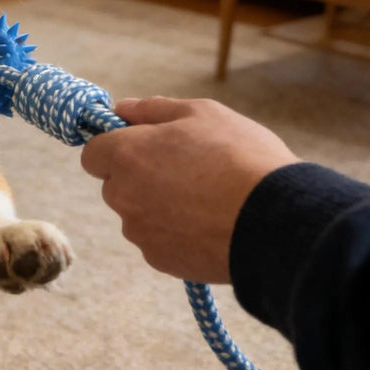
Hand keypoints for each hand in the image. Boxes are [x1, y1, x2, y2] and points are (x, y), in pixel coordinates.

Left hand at [81, 97, 297, 282]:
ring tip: (204, 198)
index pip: (93, 153)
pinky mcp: (161, 261)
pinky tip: (208, 224)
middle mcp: (123, 196)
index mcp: (126, 155)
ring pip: (138, 214)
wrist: (275, 221)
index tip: (142, 144)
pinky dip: (175, 233)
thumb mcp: (201, 113)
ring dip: (157, 206)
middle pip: (115, 184)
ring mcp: (140, 232)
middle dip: (138, 176)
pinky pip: (158, 241)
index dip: (115, 146)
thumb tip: (121, 108)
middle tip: (183, 169)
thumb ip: (153, 109)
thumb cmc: (239, 156)